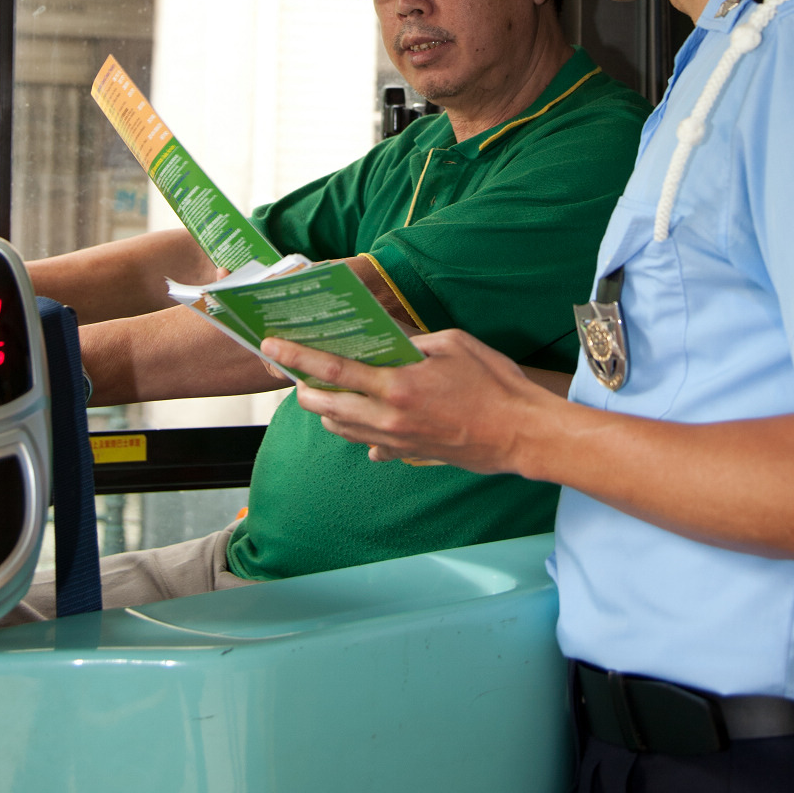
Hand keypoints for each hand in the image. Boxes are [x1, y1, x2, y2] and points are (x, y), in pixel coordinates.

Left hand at [259, 329, 562, 472]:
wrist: (520, 434)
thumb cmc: (493, 383)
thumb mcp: (452, 343)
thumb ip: (412, 341)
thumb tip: (386, 339)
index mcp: (397, 384)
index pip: (333, 368)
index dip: (298, 356)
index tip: (273, 346)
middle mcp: (389, 418)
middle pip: (326, 406)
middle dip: (304, 389)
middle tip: (297, 373)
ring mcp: (397, 441)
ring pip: (342, 428)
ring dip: (326, 411)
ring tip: (325, 391)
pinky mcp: (408, 453)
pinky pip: (368, 445)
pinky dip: (357, 430)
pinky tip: (364, 417)